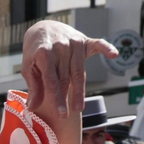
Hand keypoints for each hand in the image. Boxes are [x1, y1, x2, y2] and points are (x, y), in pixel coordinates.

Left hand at [22, 20, 116, 143]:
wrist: (43, 28)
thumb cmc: (35, 51)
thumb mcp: (29, 67)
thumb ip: (34, 86)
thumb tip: (32, 107)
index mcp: (44, 53)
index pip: (51, 80)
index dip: (56, 98)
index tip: (60, 114)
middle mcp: (60, 47)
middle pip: (66, 78)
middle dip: (66, 98)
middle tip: (67, 116)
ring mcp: (73, 43)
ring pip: (79, 70)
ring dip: (80, 90)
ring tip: (79, 107)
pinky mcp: (84, 40)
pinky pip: (98, 44)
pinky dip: (106, 48)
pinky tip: (114, 54)